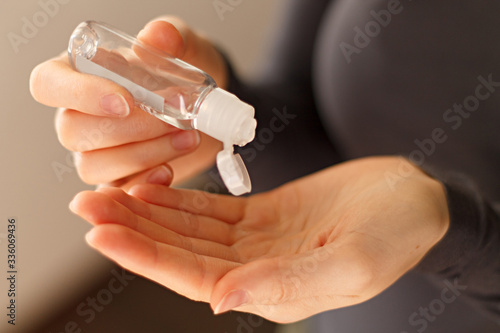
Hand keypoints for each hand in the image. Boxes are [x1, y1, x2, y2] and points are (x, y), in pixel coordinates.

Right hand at [30, 16, 224, 186]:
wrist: (197, 106)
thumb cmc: (175, 71)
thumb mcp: (180, 46)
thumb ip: (171, 37)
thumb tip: (158, 36)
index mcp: (77, 73)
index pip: (49, 84)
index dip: (80, 95)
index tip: (125, 101)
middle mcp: (76, 115)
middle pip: (73, 132)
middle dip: (130, 130)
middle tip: (173, 120)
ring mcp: (93, 150)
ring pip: (94, 166)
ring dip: (144, 155)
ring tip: (189, 138)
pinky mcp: (117, 176)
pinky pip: (117, 189)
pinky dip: (144, 182)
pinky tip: (170, 169)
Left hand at [69, 156, 449, 322]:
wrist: (413, 201)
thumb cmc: (395, 234)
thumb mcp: (353, 262)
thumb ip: (289, 285)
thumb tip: (220, 299)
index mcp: (274, 291)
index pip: (196, 277)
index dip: (147, 256)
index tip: (103, 233)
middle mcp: (256, 270)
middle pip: (182, 252)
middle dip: (134, 231)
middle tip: (88, 205)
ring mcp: (257, 242)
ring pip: (190, 229)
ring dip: (148, 213)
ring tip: (106, 194)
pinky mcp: (262, 215)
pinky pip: (210, 210)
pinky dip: (179, 199)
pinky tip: (151, 188)